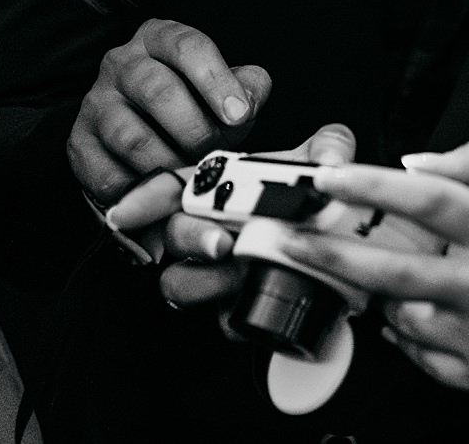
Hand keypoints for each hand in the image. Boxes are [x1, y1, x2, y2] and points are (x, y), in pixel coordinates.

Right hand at [67, 18, 271, 204]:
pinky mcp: (80, 144)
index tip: (238, 114)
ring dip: (170, 163)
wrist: (142, 139)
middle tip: (216, 154)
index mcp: (158, 38)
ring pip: (132, 137)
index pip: (187, 46)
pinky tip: (163, 191)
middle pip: (157, 91)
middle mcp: (120, 64)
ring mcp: (95, 104)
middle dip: (196, 130)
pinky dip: (141, 189)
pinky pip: (108, 173)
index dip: (216, 81)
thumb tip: (248, 99)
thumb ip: (246, 88)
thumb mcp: (223, 89)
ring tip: (193, 176)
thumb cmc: (192, 107)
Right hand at [107, 123, 358, 310]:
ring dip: (206, 280)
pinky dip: (238, 316)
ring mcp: (218, 272)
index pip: (169, 189)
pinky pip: (222, 321)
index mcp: (220, 189)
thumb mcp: (326, 166)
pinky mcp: (235, 309)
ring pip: (180, 283)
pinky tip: (263, 302)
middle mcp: (210, 229)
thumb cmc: (317, 202)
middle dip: (191, 238)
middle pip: (173, 234)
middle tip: (222, 243)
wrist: (343, 250)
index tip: (126, 212)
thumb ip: (329, 148)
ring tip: (245, 273)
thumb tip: (332, 158)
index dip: (143, 198)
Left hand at [271, 141, 468, 395]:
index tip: (327, 178)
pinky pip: (418, 354)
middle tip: (290, 237)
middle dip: (331, 252)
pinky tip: (416, 314)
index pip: (428, 200)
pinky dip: (405, 333)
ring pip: (400, 316)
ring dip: (379, 297)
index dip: (372, 186)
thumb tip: (410, 164)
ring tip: (387, 280)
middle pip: (393, 269)